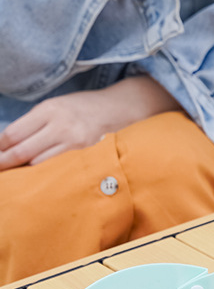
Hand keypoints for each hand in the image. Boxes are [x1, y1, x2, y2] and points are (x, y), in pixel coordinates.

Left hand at [0, 76, 179, 169]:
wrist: (126, 107)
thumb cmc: (88, 109)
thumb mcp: (58, 106)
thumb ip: (36, 124)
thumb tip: (8, 146)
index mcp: (49, 110)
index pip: (12, 134)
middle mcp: (62, 126)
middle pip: (22, 152)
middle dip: (5, 165)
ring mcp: (78, 143)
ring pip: (41, 165)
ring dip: (28, 173)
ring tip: (19, 181)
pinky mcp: (91, 156)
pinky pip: (64, 171)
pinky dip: (52, 176)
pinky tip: (47, 181)